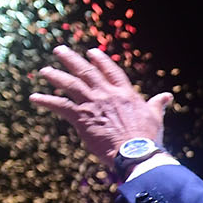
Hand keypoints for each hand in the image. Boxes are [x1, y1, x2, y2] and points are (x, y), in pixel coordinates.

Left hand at [29, 46, 173, 164]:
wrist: (134, 151)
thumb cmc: (147, 137)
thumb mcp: (155, 117)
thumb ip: (157, 104)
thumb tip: (168, 96)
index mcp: (124, 92)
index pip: (111, 70)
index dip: (101, 60)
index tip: (91, 52)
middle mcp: (106, 93)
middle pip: (86, 71)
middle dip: (71, 59)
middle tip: (59, 50)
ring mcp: (92, 103)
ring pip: (70, 84)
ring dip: (55, 76)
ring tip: (44, 70)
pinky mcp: (80, 117)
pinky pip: (59, 105)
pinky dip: (46, 101)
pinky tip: (34, 98)